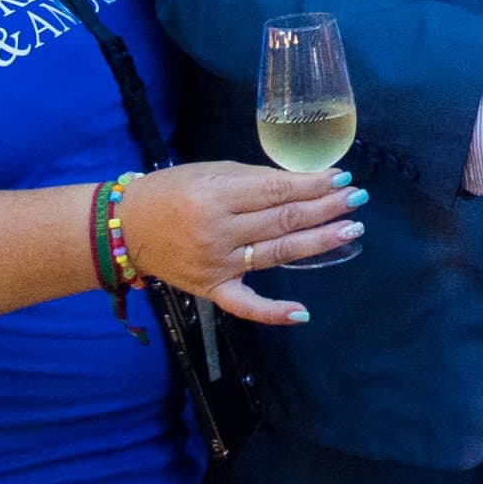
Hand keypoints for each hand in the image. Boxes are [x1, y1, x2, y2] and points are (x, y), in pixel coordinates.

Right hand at [110, 161, 356, 327]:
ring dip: (317, 242)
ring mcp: (216, 264)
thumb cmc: (171, 191)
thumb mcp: (210, 171)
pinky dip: (272, 311)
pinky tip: (302, 311)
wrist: (126, 227)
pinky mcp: (210, 288)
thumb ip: (254, 179)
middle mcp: (218, 231)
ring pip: (276, 253)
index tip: (341, 177)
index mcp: (216, 195)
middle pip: (283, 220)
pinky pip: (244, 305)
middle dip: (325, 208)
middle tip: (356, 199)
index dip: (314, 185)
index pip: (277, 191)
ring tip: (350, 229)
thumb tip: (302, 181)